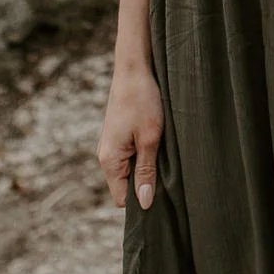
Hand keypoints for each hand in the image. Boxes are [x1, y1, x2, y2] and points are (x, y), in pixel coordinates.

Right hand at [98, 60, 163, 209]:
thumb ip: (146, 172)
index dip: (141, 200)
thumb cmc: (143, 101)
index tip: (162, 192)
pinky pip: (131, 157)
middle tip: (167, 172)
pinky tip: (157, 144)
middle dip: (145, 183)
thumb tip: (145, 203)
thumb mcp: (150, 139)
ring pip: (130, 171)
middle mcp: (106, 156)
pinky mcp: (119, 137)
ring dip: (146, 167)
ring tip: (163, 154)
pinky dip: (144, 155)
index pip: (122, 199)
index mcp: (110, 160)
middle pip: (125, 186)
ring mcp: (112, 146)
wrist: (134, 69)